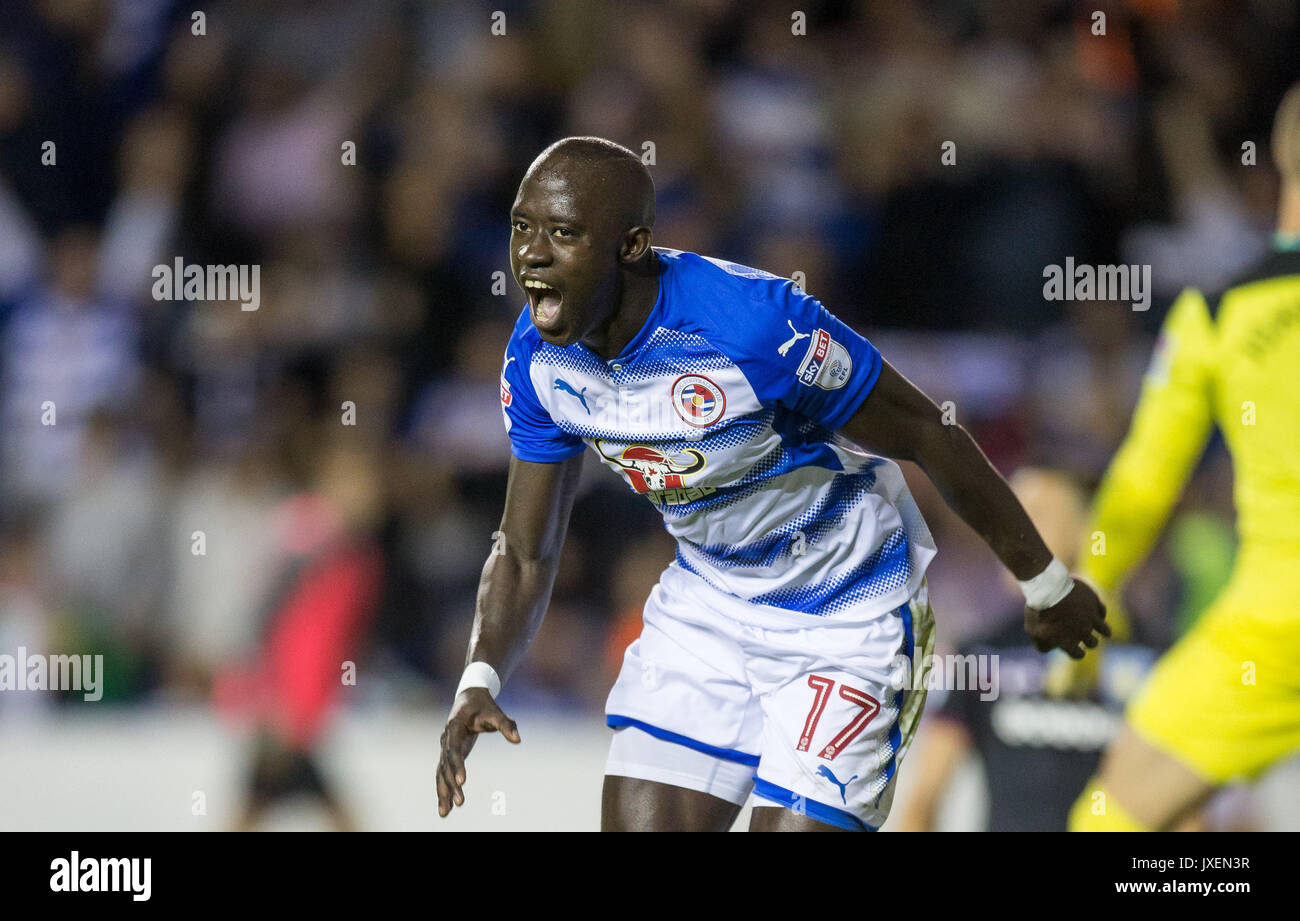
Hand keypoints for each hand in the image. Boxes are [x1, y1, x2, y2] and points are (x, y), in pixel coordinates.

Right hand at [437, 687, 520, 817]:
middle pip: (445, 765)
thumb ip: (506, 725)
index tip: (462, 781)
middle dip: (451, 785)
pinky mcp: (448, 754)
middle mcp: (445, 739)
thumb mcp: (495, 712)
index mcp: (454, 727)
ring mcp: (445, 748)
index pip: (454, 750)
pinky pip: (443, 773)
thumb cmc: (483, 704)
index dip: (457, 766)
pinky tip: (446, 806)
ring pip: (441, 772)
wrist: (469, 697)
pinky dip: (443, 789)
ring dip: (443, 792)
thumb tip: (518, 740)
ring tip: (445, 813)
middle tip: (460, 802)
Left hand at [1023, 578, 1110, 658]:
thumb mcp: (1033, 630)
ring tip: (1106, 632)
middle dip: (1090, 641)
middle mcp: (1083, 632)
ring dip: (1104, 631)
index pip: (1078, 655)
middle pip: (1092, 643)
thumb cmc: (1038, 611)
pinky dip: (1101, 613)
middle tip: (1090, 640)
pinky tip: (1099, 613)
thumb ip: (1041, 643)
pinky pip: (1102, 611)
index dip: (1077, 653)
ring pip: (1104, 630)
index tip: (1078, 651)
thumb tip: (1048, 649)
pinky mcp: (1094, 602)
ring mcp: (1090, 617)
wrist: (1047, 588)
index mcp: (1068, 642)